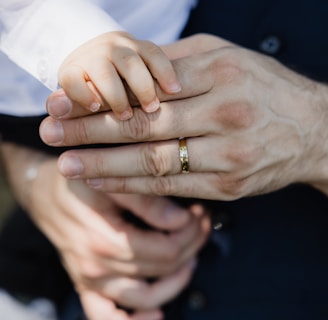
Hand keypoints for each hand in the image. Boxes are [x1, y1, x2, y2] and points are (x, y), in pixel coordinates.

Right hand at [2, 144, 210, 318]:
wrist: (45, 194)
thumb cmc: (76, 185)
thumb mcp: (110, 182)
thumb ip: (146, 201)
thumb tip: (181, 220)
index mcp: (105, 239)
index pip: (165, 250)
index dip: (190, 234)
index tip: (199, 215)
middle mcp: (98, 266)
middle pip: (161, 269)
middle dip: (190, 246)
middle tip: (201, 225)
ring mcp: (92, 280)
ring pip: (146, 297)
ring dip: (177, 280)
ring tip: (191, 257)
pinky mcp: (87, 286)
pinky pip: (106, 318)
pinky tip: (156, 316)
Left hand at [40, 37, 327, 198]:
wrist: (313, 130)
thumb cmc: (264, 89)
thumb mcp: (226, 58)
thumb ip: (176, 62)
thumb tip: (127, 66)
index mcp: (220, 74)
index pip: (146, 87)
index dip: (100, 97)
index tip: (62, 102)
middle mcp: (224, 113)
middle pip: (144, 125)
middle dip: (91, 131)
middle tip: (50, 133)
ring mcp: (227, 155)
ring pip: (155, 161)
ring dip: (105, 164)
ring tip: (68, 163)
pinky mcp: (227, 186)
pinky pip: (172, 185)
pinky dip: (134, 184)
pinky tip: (105, 180)